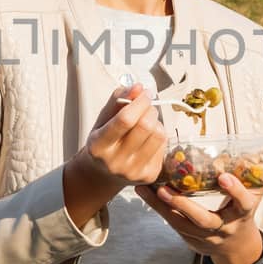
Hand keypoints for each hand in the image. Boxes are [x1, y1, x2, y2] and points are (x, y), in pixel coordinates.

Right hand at [63, 83, 167, 227]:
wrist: (104, 173)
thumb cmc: (104, 141)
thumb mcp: (103, 119)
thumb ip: (118, 99)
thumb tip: (138, 88)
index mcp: (99, 146)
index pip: (125, 120)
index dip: (139, 102)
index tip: (144, 93)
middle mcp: (115, 162)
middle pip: (145, 126)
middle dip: (150, 109)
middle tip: (146, 106)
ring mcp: (133, 172)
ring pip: (159, 135)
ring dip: (156, 122)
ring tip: (147, 122)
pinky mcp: (149, 175)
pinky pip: (163, 145)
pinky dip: (159, 135)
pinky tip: (148, 137)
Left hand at [133, 169, 262, 263]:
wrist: (236, 247)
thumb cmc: (243, 212)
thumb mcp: (256, 196)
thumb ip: (261, 174)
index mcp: (242, 214)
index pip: (242, 203)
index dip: (235, 191)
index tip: (224, 176)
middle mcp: (223, 227)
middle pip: (203, 220)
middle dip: (184, 206)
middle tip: (165, 190)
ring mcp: (204, 236)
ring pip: (180, 224)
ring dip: (161, 207)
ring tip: (144, 189)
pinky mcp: (189, 239)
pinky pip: (172, 224)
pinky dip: (158, 209)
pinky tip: (145, 193)